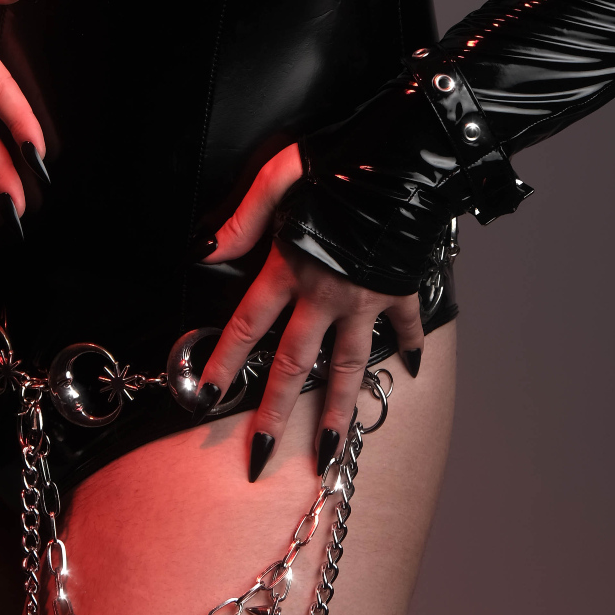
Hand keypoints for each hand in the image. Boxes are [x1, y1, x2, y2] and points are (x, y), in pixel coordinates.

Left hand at [197, 145, 424, 480]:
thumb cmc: (340, 158)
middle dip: (273, 413)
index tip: (204, 398)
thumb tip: (208, 252)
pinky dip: (409, 346)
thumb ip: (244, 216)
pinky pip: (405, 325)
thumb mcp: (281, 173)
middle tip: (258, 457)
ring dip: (336, 410)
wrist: (407, 157)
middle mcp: (326, 292)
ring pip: (348, 365)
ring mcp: (366, 296)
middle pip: (294, 362)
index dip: (223, 362)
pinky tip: (410, 369)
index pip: (249, 324)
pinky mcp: (400, 287)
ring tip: (328, 452)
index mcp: (292, 266)